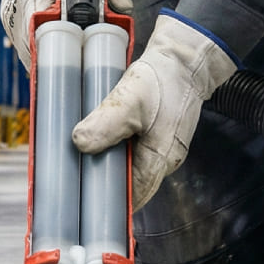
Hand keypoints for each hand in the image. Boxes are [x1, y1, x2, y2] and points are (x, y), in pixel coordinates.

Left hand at [72, 12, 237, 206]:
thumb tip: (80, 144)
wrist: (187, 58)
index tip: (84, 203)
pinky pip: (135, 151)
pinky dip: (118, 149)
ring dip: (111, 164)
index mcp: (160, 160)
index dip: (109, 204)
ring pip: (133, 167)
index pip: (133, 198)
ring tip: (84, 160)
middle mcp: (164, 160)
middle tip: (77, 180)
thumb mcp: (131, 99)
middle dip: (106, 184)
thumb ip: (106, 123)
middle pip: (132, 185)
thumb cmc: (165, 79)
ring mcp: (163, 148)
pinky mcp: (159, 135)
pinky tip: (102, 139)